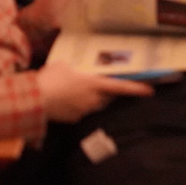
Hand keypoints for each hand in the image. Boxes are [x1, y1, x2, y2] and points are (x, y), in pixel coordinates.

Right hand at [37, 61, 153, 122]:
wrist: (35, 99)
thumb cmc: (51, 78)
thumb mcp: (62, 65)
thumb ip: (73, 69)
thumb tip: (72, 72)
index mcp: (94, 84)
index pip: (120, 86)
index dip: (136, 88)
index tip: (150, 90)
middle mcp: (93, 99)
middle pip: (107, 97)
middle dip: (107, 92)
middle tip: (98, 84)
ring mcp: (84, 111)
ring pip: (94, 105)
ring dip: (90, 98)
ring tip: (74, 90)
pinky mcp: (74, 119)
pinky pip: (81, 111)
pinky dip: (76, 105)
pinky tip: (63, 99)